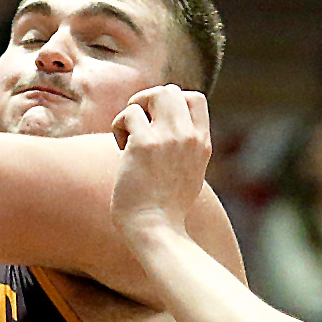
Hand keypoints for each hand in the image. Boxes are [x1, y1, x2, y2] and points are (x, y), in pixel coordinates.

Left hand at [111, 85, 213, 241]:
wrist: (156, 230)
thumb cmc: (166, 210)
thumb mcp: (189, 174)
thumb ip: (184, 149)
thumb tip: (165, 130)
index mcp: (202, 143)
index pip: (195, 99)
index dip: (172, 103)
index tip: (157, 124)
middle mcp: (189, 136)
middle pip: (171, 91)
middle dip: (149, 101)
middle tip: (137, 126)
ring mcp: (168, 138)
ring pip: (152, 95)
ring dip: (134, 111)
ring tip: (128, 136)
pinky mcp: (144, 145)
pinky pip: (129, 114)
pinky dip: (119, 126)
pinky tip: (121, 150)